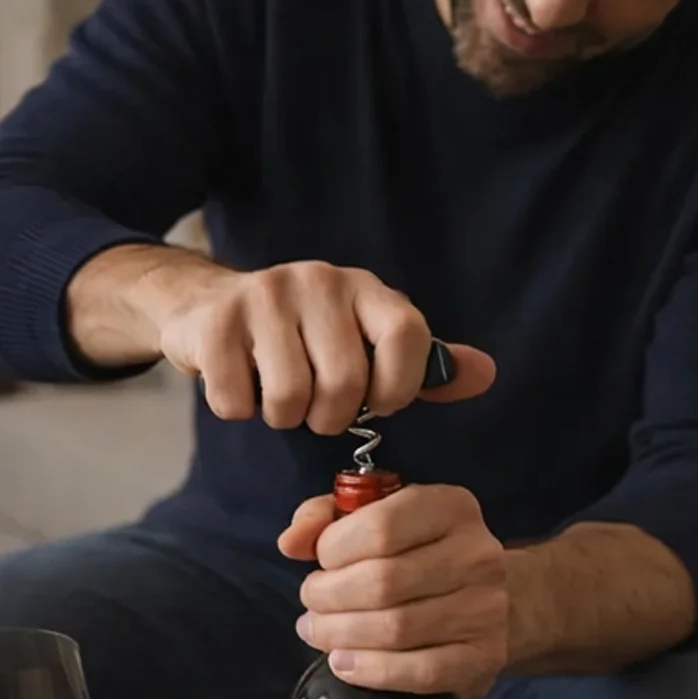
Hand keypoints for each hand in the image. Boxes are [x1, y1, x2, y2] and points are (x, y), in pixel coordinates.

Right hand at [115, 250, 493, 433]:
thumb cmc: (304, 336)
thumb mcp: (369, 342)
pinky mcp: (215, 325)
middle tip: (317, 406)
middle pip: (344, 385)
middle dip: (330, 416)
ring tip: (279, 395)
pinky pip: (239, 402)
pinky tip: (241, 384)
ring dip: (284, 417)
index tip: (377, 401)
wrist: (210, 305)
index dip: (398, 387)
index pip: (408, 336)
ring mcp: (264, 298)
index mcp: (366, 288)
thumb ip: (427, 365)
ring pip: (291, 400)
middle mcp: (319, 281)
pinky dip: (240, 409)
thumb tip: (486, 375)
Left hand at [279, 485, 508, 696]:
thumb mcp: (377, 517)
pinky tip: (344, 664)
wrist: (499, 600)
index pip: (380, 526)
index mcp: (451, 507)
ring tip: (319, 633)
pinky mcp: (483, 657)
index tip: (320, 563)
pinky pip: (420, 671)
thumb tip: (291, 542)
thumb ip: (325, 518)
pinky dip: (372, 671)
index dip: (333, 550)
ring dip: (341, 635)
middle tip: (312, 605)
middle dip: (328, 597)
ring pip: (396, 628)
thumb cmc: (422, 553)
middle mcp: (476, 554)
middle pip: (383, 582)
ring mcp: (485, 609)